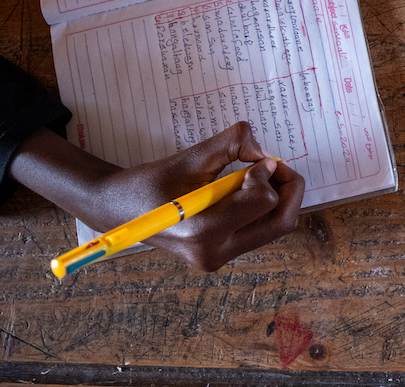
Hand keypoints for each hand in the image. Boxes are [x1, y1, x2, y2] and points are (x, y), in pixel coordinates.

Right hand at [12, 122, 304, 271]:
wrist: (115, 209)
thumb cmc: (148, 182)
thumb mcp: (189, 157)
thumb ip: (230, 145)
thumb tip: (265, 153)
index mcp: (204, 232)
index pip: (263, 201)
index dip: (267, 173)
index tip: (251, 158)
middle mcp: (215, 253)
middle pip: (281, 222)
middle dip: (288, 188)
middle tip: (276, 164)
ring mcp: (218, 258)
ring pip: (274, 227)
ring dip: (277, 196)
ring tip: (254, 173)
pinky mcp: (220, 254)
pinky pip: (259, 229)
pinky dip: (263, 206)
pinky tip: (244, 188)